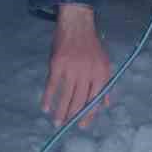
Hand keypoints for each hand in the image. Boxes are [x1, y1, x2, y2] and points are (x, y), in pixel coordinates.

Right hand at [42, 4, 114, 127]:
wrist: (77, 25)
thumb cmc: (91, 46)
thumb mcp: (104, 63)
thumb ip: (106, 84)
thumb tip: (106, 104)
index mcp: (101, 73)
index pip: (95, 100)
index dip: (88, 114)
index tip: (82, 125)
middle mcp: (87, 72)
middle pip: (80, 101)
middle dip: (73, 116)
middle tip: (67, 126)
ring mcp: (72, 68)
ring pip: (66, 96)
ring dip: (61, 112)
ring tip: (57, 123)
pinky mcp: (57, 64)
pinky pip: (52, 86)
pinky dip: (48, 98)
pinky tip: (45, 108)